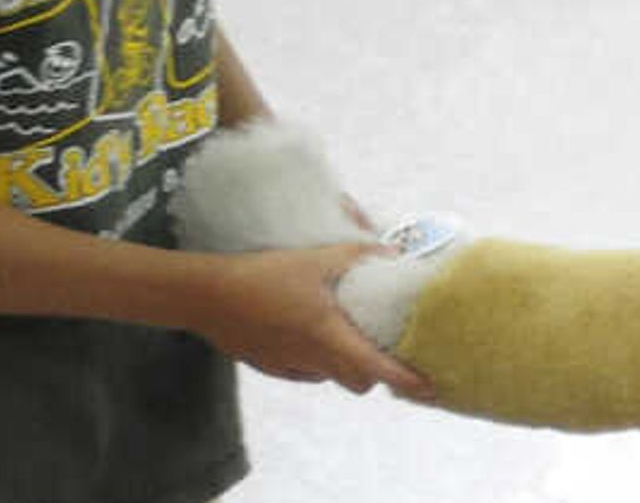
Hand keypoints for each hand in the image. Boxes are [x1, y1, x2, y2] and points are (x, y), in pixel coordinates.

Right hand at [196, 243, 430, 399]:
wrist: (209, 296)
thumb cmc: (266, 275)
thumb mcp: (317, 258)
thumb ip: (358, 256)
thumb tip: (393, 252)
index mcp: (327, 336)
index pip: (374, 368)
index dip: (404, 380)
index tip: (429, 387)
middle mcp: (311, 360)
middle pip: (357, 381)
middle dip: (376, 372)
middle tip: (388, 348)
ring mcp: (289, 367)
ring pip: (331, 376)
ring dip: (347, 364)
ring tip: (353, 335)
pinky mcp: (271, 367)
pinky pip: (307, 372)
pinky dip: (321, 360)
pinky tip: (316, 333)